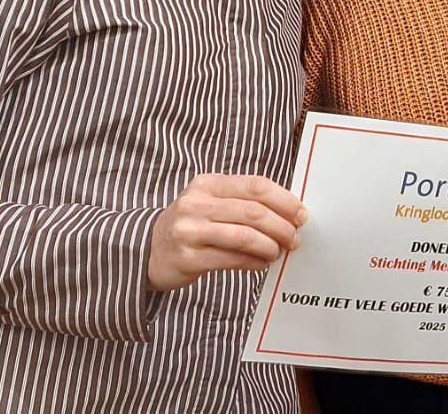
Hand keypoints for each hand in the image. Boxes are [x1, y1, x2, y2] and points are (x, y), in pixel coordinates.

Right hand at [147, 174, 307, 291]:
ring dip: (270, 246)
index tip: (301, 214)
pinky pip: (232, 259)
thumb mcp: (209, 203)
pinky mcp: (187, 258)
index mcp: (207, 184)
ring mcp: (189, 231)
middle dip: (282, 227)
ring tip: (278, 252)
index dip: (284, 200)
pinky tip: (261, 263)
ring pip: (245, 236)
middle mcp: (196, 204)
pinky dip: (254, 262)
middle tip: (295, 238)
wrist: (146, 251)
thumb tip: (289, 212)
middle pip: (254, 212)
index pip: (255, 186)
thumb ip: (242, 202)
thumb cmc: (190, 226)